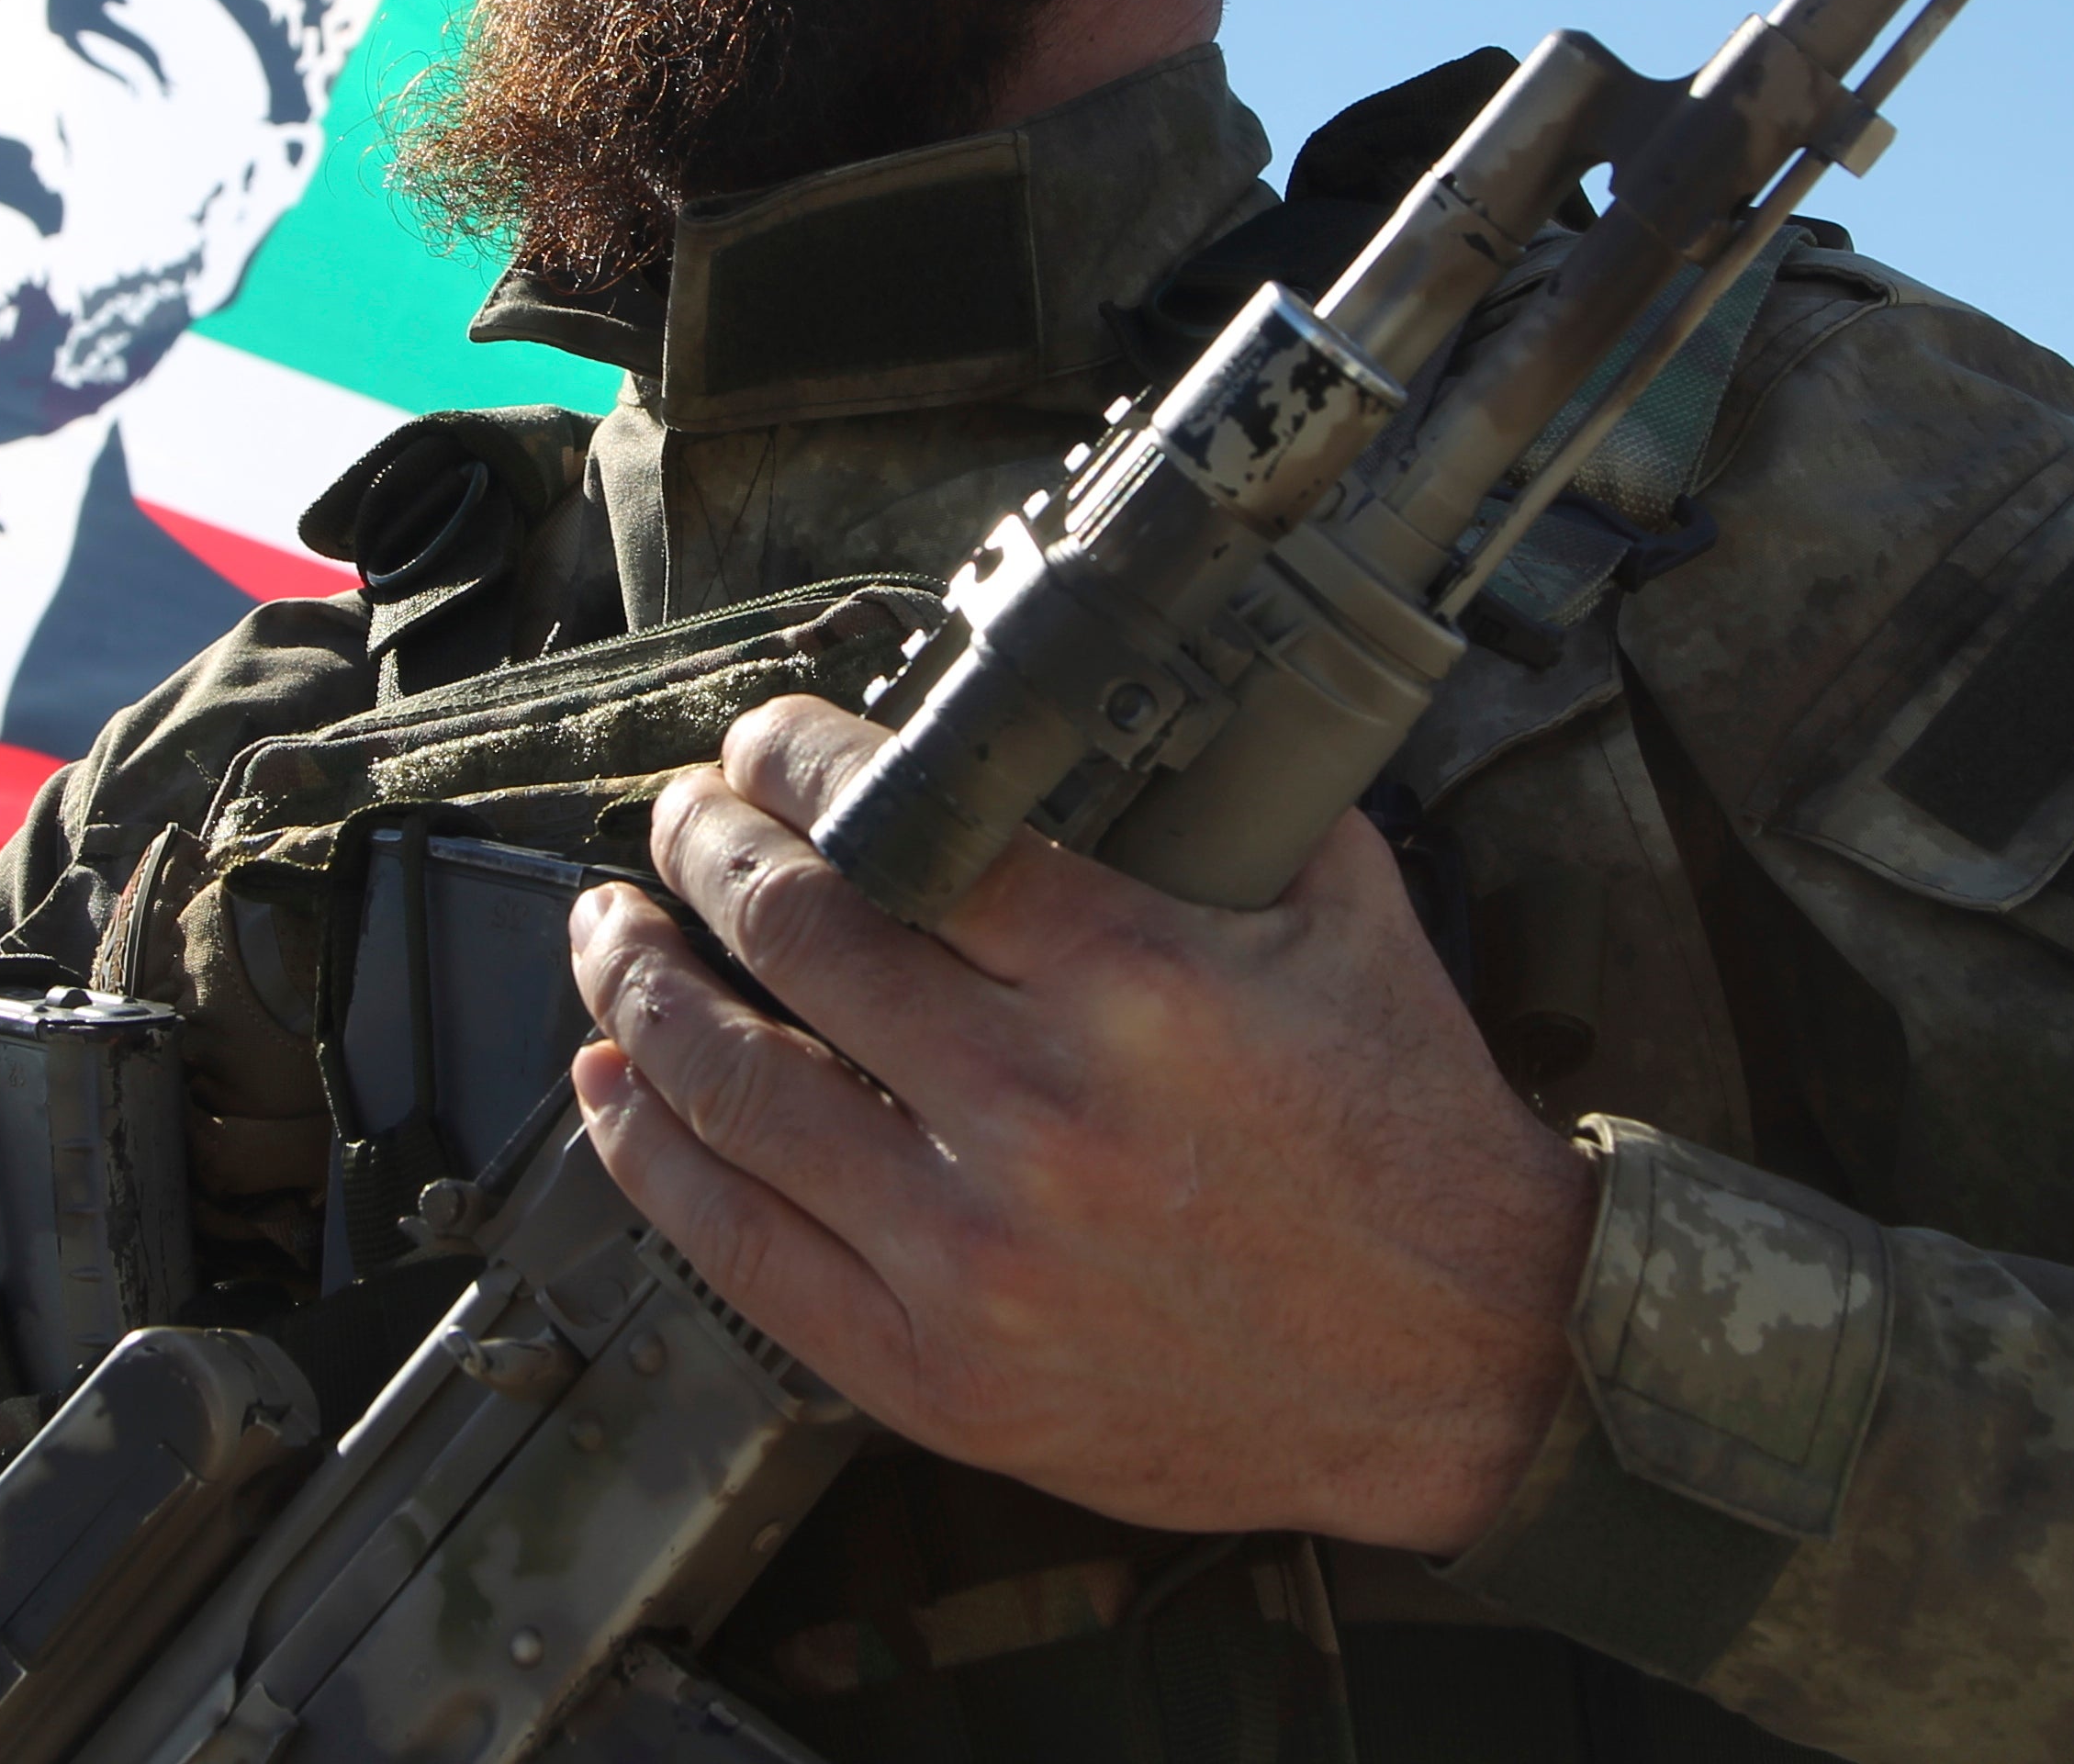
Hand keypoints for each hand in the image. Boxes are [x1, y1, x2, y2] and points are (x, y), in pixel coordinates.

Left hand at [566, 695, 1600, 1553]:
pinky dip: (645, 1152)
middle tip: (682, 810)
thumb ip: (1218, 801)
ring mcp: (971, 1256)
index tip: (764, 738)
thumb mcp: (1340, 917)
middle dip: (706, 844)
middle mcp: (1036, 1112)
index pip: (901, 824)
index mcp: (1134, 981)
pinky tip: (609, 1080)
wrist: (1465, 1370)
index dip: (797, 759)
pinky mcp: (935, 1374)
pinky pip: (735, 1248)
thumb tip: (1096, 699)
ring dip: (642, 982)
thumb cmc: (1402, 1138)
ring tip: (611, 923)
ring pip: (731, 1086)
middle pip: (792, 935)